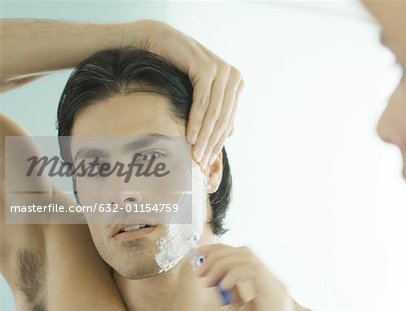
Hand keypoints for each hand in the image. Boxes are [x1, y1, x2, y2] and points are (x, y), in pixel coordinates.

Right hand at [140, 20, 243, 168]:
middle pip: (222, 118)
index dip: (218, 142)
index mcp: (236, 83)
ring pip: (214, 113)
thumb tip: (232, 134)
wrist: (160, 43)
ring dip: (204, 137)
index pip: (228, 120)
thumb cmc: (179, 69)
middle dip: (211, 143)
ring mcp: (222, 71)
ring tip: (195, 155)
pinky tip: (190, 137)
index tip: (207, 161)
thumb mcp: (202, 91)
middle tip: (200, 162)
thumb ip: (218, 110)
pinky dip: (196, 122)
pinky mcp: (207, 69)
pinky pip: (202, 102)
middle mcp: (233, 76)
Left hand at [195, 244, 294, 310]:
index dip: (219, 249)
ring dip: (222, 264)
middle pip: (242, 251)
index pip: (240, 253)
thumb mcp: (238, 308)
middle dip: (217, 256)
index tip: (199, 252)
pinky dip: (233, 275)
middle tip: (199, 271)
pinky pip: (251, 271)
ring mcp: (273, 282)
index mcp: (262, 278)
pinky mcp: (272, 290)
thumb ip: (229, 291)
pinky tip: (223, 286)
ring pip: (246, 257)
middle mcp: (269, 276)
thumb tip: (212, 276)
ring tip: (208, 280)